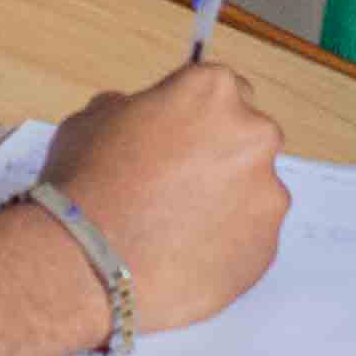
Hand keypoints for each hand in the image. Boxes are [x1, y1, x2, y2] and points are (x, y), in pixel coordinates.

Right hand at [38, 62, 288, 339]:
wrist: (90, 265)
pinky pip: (252, 238)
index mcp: (212, 90)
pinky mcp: (268, 245)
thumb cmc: (87, 188)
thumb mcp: (91, 121)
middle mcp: (252, 134)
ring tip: (177, 229)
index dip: (196, 117)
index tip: (180, 139)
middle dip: (220, 158)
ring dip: (226, 203)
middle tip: (178, 186)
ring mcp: (266, 192)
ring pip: (254, 192)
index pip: (222, 91)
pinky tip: (187, 254)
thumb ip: (127, 109)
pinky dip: (227, 245)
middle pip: (247, 139)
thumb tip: (133, 114)